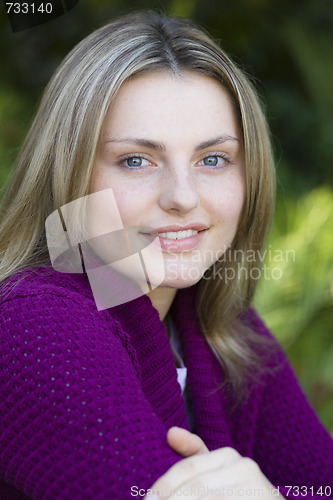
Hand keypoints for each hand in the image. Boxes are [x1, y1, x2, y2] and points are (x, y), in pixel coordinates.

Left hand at [145, 427, 280, 498]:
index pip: (187, 469)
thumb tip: (170, 432)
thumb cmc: (240, 495)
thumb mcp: (217, 473)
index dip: (164, 487)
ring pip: (206, 499)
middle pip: (196, 490)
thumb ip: (195, 454)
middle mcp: (244, 469)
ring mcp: (255, 491)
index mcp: (228, 456)